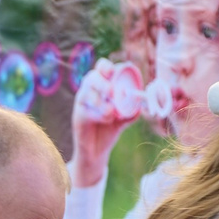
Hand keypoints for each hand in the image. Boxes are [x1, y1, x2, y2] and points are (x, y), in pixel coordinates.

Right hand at [68, 60, 143, 188]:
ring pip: (87, 94)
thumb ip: (131, 111)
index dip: (106, 66)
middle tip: (111, 92)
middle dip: (102, 83)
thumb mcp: (123, 119)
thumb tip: (140, 105)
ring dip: (100, 102)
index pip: (101, 68)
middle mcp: (89, 91)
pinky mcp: (78, 115)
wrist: (96, 151)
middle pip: (92, 77)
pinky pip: (87, 110)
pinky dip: (98, 114)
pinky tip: (107, 119)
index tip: (115, 71)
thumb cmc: (108, 130)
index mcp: (101, 86)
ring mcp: (82, 103)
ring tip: (111, 112)